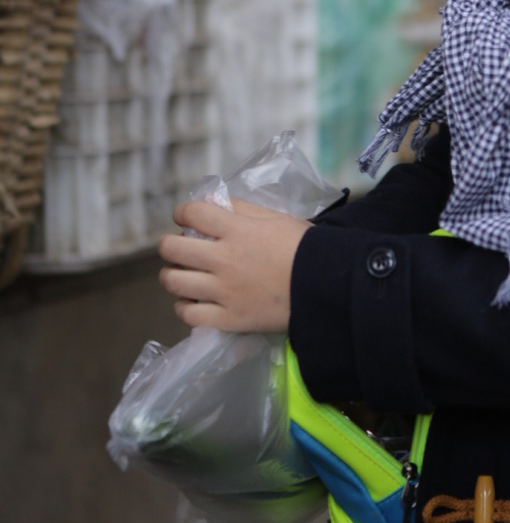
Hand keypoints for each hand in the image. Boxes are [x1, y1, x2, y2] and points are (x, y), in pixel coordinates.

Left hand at [158, 199, 311, 331]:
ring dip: (173, 274)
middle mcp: (224, 259)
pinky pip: (188, 314)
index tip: (186, 217)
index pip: (191, 213)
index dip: (183, 212)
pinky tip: (193, 301)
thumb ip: (242, 208)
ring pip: (173, 281)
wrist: (325, 287)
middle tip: (182, 248)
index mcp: (237, 230)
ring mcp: (223, 292)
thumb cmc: (304, 247)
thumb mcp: (276, 217)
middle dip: (170, 245)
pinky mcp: (228, 319)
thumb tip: (211, 202)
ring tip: (184, 275)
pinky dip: (184, 307)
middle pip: (171, 248)